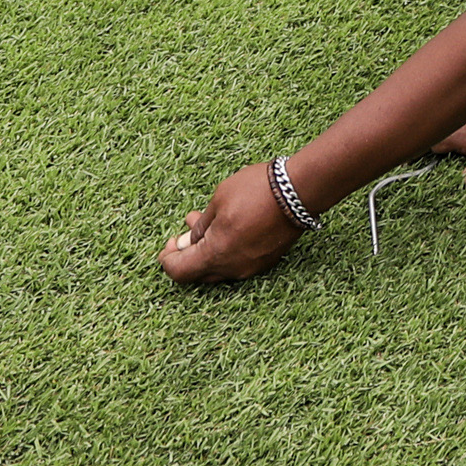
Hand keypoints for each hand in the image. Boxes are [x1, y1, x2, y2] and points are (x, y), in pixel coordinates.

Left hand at [159, 161, 301, 286]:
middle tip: (183, 234)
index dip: (168, 259)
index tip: (168, 244)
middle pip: (198, 274)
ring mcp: (251, 267)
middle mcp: (233, 268)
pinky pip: (237, 263)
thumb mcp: (218, 200)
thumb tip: (186, 241)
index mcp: (216, 254)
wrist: (298, 191)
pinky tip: (228, 229)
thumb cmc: (256, 191)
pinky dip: (226, 250)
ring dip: (207, 250)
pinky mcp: (266, 261)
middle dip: (187, 255)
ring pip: (219, 268)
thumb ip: (199, 226)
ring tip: (207, 224)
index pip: (179, 271)